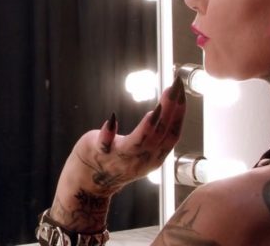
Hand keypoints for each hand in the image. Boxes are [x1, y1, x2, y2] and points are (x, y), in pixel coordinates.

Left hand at [50, 77, 185, 230]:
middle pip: (159, 135)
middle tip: (174, 88)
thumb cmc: (118, 159)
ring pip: (138, 142)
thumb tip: (172, 104)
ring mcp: (119, 157)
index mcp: (154, 157)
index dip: (179, 114)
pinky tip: (112, 119)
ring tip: (156, 109)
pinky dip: (108, 134)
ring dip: (147, 127)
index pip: (172, 134)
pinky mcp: (98, 153)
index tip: (182, 92)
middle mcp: (140, 159)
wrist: (88, 181)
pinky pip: (104, 145)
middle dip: (169, 111)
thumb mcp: (144, 150)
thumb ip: (156, 133)